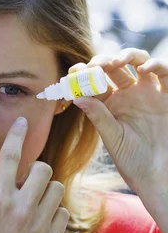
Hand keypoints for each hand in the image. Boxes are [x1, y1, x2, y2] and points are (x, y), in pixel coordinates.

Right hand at [0, 117, 68, 232]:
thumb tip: (13, 176)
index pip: (10, 156)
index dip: (16, 134)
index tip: (22, 121)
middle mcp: (20, 208)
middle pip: (45, 168)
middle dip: (39, 172)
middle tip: (31, 183)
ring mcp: (37, 225)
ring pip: (57, 189)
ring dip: (48, 192)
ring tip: (36, 205)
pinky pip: (62, 212)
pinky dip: (53, 214)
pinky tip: (41, 224)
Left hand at [70, 48, 167, 201]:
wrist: (159, 177)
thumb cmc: (133, 161)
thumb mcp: (113, 138)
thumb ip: (99, 117)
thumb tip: (77, 97)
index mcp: (110, 104)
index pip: (95, 82)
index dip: (84, 74)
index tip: (73, 71)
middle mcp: (129, 94)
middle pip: (115, 67)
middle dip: (103, 62)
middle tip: (95, 65)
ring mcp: (149, 92)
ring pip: (139, 62)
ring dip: (127, 55)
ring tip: (116, 62)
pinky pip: (164, 73)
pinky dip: (156, 65)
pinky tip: (143, 69)